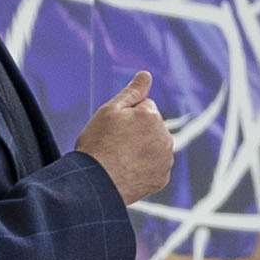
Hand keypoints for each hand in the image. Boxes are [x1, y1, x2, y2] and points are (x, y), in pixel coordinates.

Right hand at [76, 75, 178, 202]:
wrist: (95, 183)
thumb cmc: (98, 145)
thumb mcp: (110, 110)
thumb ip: (132, 91)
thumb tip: (146, 75)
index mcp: (153, 116)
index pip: (144, 106)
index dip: (126, 115)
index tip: (114, 128)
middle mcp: (165, 137)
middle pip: (151, 127)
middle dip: (138, 131)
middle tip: (115, 144)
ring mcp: (165, 160)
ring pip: (154, 146)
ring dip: (142, 149)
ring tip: (120, 158)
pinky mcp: (162, 179)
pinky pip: (154, 167)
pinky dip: (143, 168)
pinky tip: (126, 171)